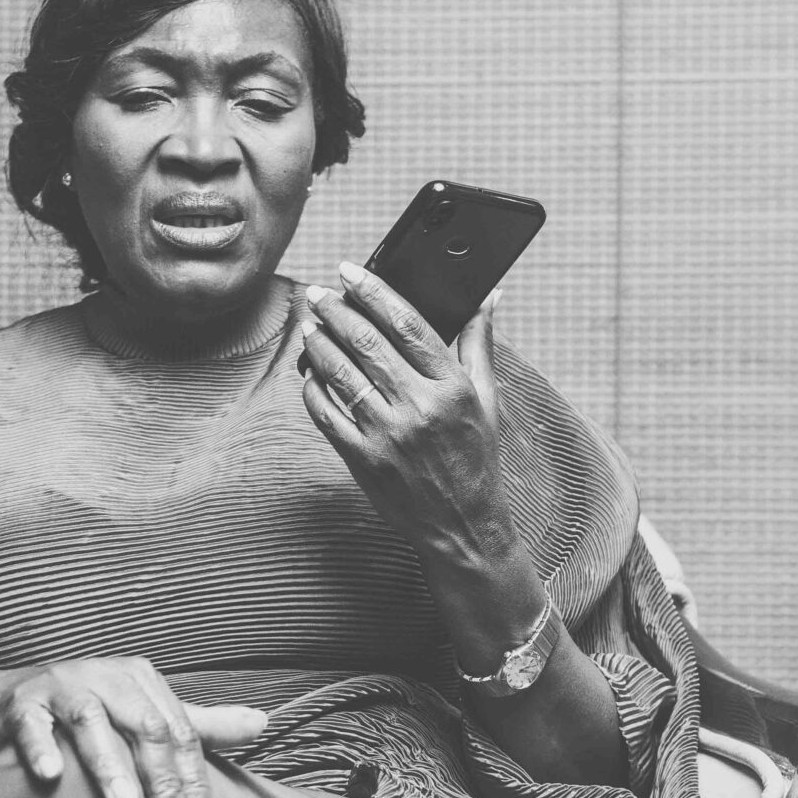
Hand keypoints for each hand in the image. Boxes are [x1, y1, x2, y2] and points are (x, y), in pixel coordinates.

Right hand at [0, 657, 264, 797]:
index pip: (178, 734)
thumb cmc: (89, 710)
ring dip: (108, 764)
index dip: (193, 782)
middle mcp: (105, 677)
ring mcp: (61, 687)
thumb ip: (201, 724)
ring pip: (90, 721)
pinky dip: (42, 748)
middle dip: (162, 785)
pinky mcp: (20, 704)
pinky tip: (51, 776)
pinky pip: (32, 725)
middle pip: (144, 728)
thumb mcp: (145, 713)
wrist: (8, 698)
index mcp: (141, 680)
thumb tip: (262, 722)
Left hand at [298, 260, 514, 569]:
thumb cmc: (476, 459)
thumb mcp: (487, 400)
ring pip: (342, 374)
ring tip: (309, 325)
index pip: (407, 324)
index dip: (374, 291)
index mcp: (453, 387)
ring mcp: (388, 434)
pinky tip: (310, 373)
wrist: (462, 526)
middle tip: (317, 293)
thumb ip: (480, 345)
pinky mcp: (363, 459)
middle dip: (336, 311)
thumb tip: (488, 297)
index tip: (350, 271)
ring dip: (319, 344)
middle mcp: (420, 407)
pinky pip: (327, 414)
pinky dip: (314, 389)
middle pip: (367, 343)